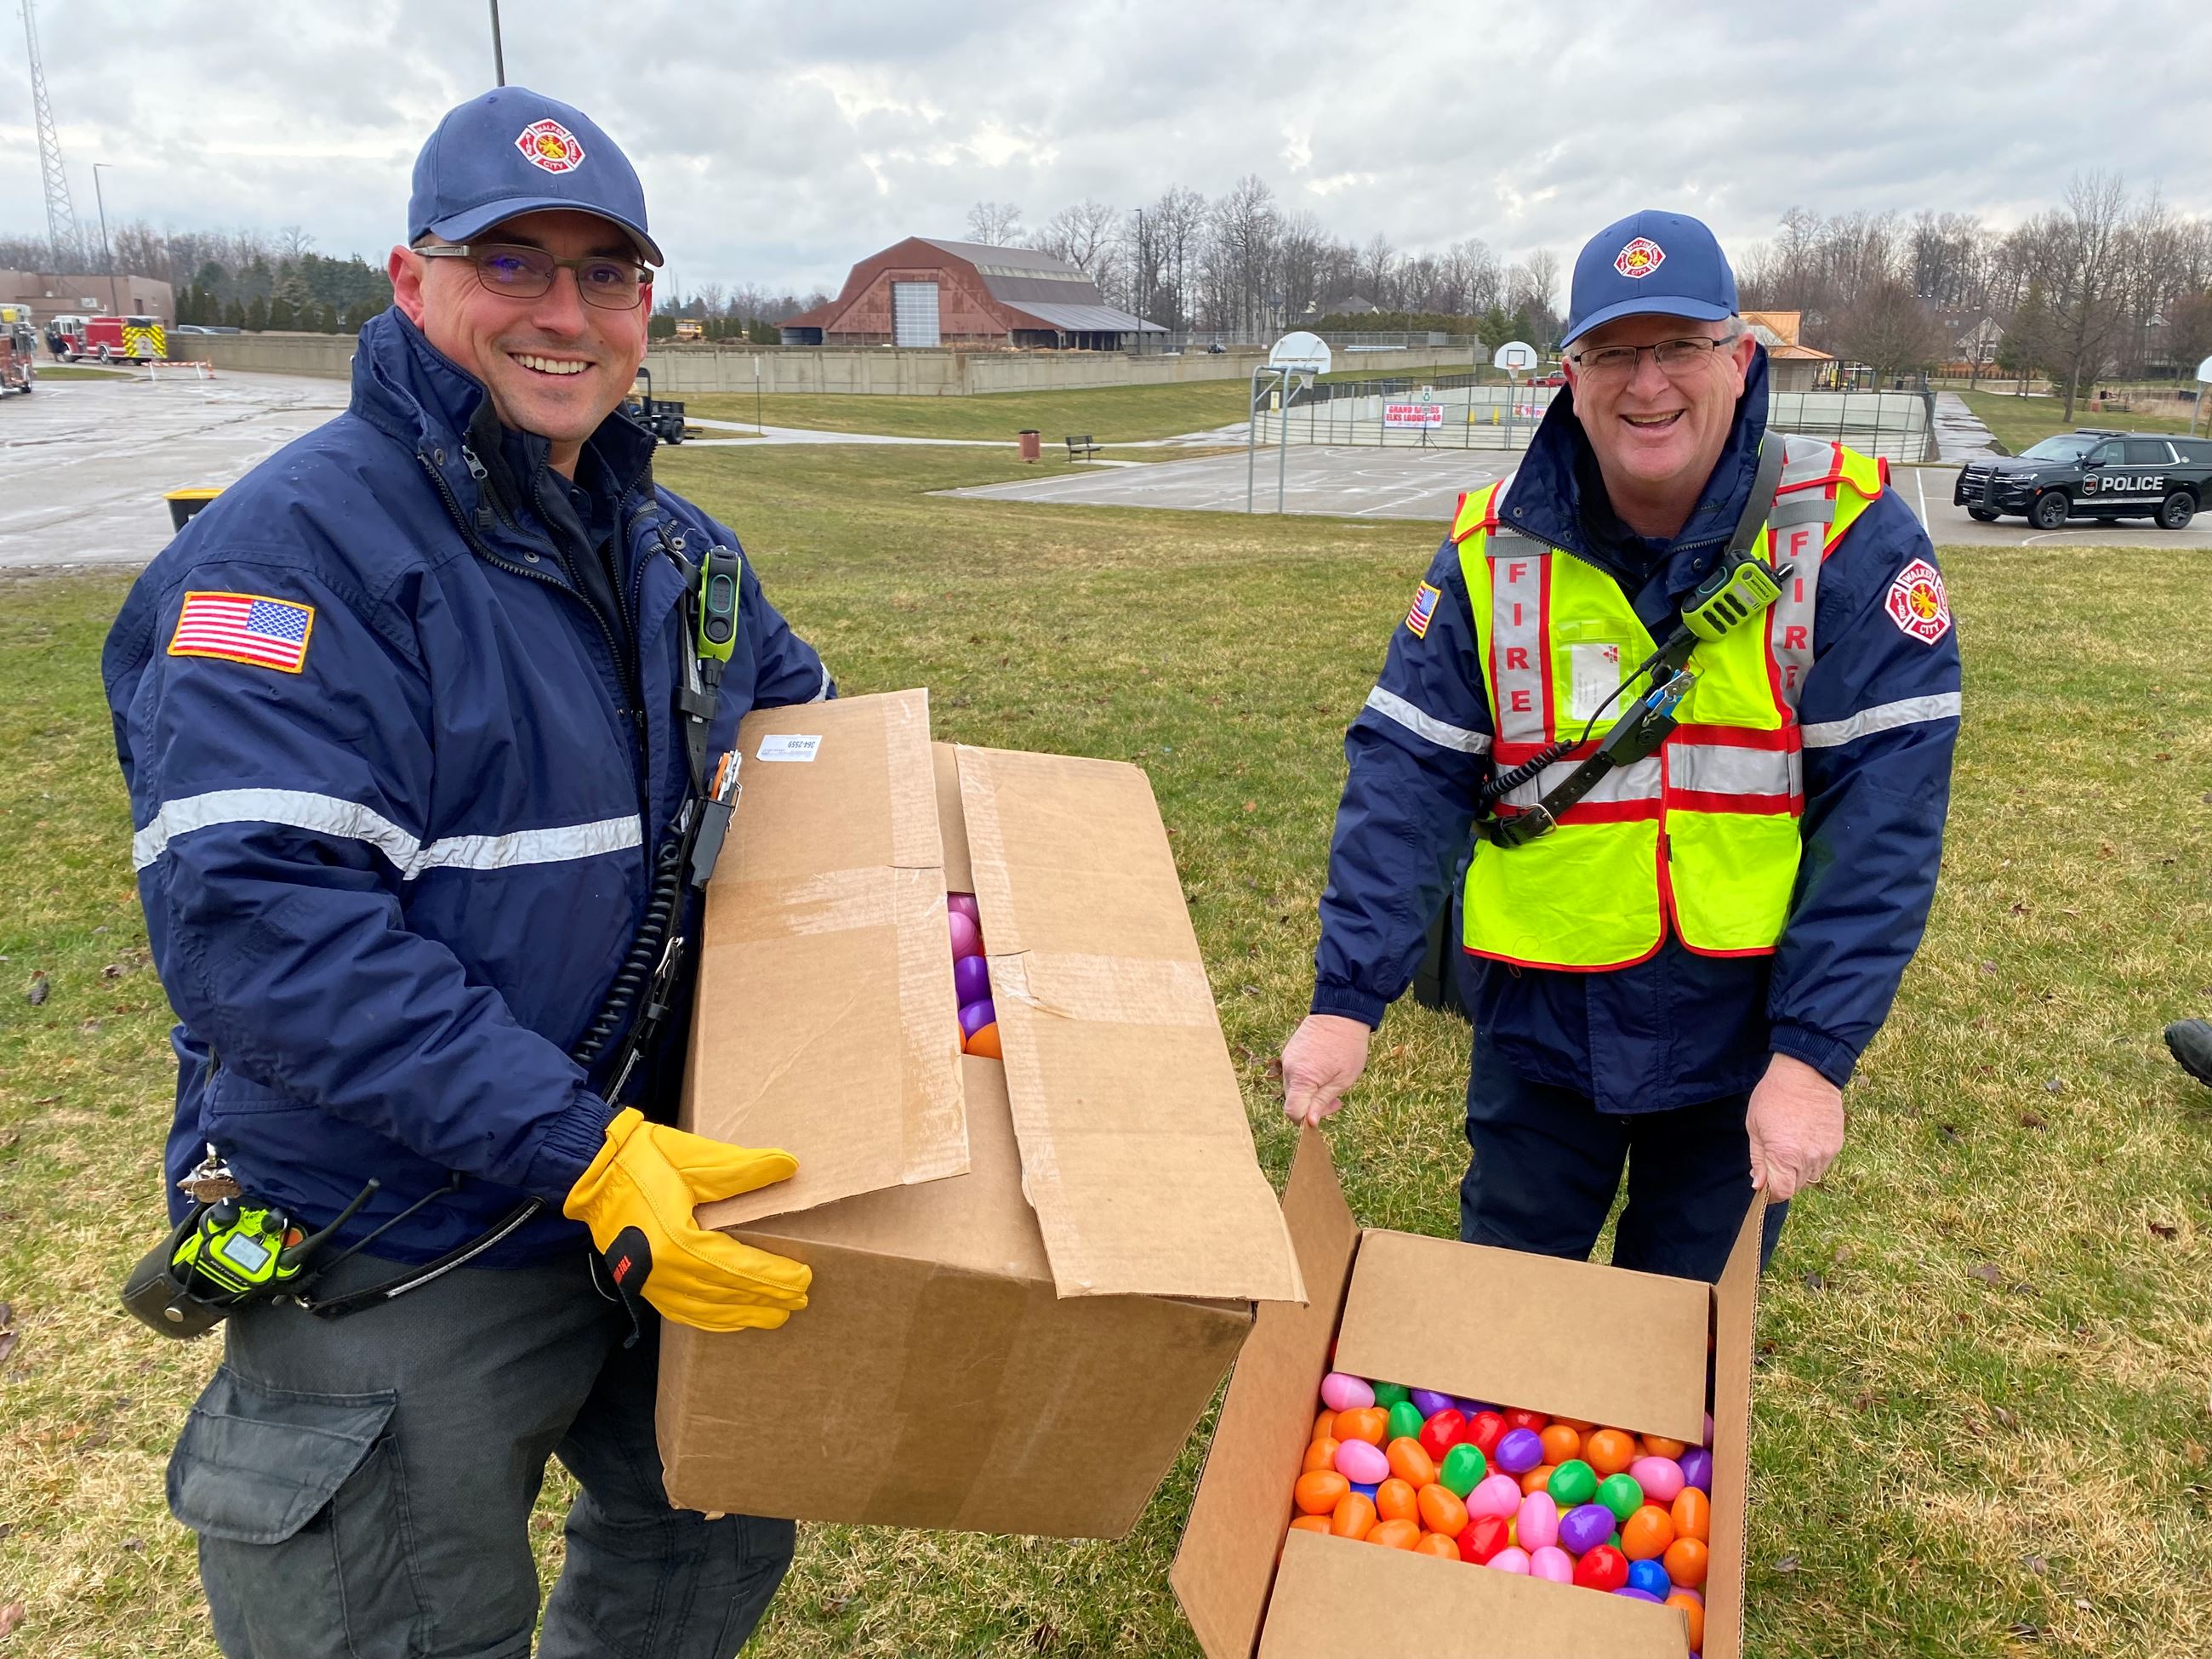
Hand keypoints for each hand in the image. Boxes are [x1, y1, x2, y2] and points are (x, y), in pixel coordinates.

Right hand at [563, 1108, 811, 1331]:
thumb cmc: (642, 1159)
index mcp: (677, 1242)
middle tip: (800, 1301)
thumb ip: (743, 1169)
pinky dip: (711, 1319)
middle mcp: (663, 1271)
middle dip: (766, 1300)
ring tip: (775, 1316)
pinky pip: (682, 1312)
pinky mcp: (641, 1283)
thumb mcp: (695, 1158)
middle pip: (726, 1294)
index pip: (738, 1268)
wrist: (590, 1170)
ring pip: (706, 1310)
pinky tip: (730, 1319)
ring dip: (743, 1315)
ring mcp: (649, 1282)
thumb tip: (789, 1166)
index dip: (773, 1277)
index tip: (804, 1279)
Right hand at [1281, 1014, 1373, 1127]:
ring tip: (1331, 1082)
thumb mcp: (1343, 1080)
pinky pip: (1294, 1074)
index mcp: (1303, 1078)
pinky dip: (1306, 1080)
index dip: (1305, 1120)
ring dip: (1310, 1093)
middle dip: (1311, 1107)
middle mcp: (1290, 1069)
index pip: (1292, 1112)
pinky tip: (1323, 1071)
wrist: (1341, 1013)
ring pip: (1294, 1088)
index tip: (1322, 1116)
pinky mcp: (1289, 1051)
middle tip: (1336, 1100)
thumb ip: (1323, 1101)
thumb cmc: (1348, 1047)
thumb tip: (1309, 1122)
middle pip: (1293, 1101)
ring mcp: (1287, 1059)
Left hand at [1745, 1054, 1844, 1201]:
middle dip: (1783, 1181)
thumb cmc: (1774, 1097)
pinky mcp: (1836, 1145)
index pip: (1782, 1192)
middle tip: (1773, 1162)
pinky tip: (1803, 1141)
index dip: (1772, 1194)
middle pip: (1796, 1187)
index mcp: (1784, 1155)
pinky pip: (1822, 1163)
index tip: (1764, 1187)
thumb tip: (1759, 1185)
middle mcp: (1808, 1158)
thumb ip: (1758, 1159)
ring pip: (1811, 1177)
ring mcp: (1825, 1153)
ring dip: (1798, 1172)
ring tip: (1789, 1148)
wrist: (1806, 1074)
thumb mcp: (1754, 1126)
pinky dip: (1811, 1160)